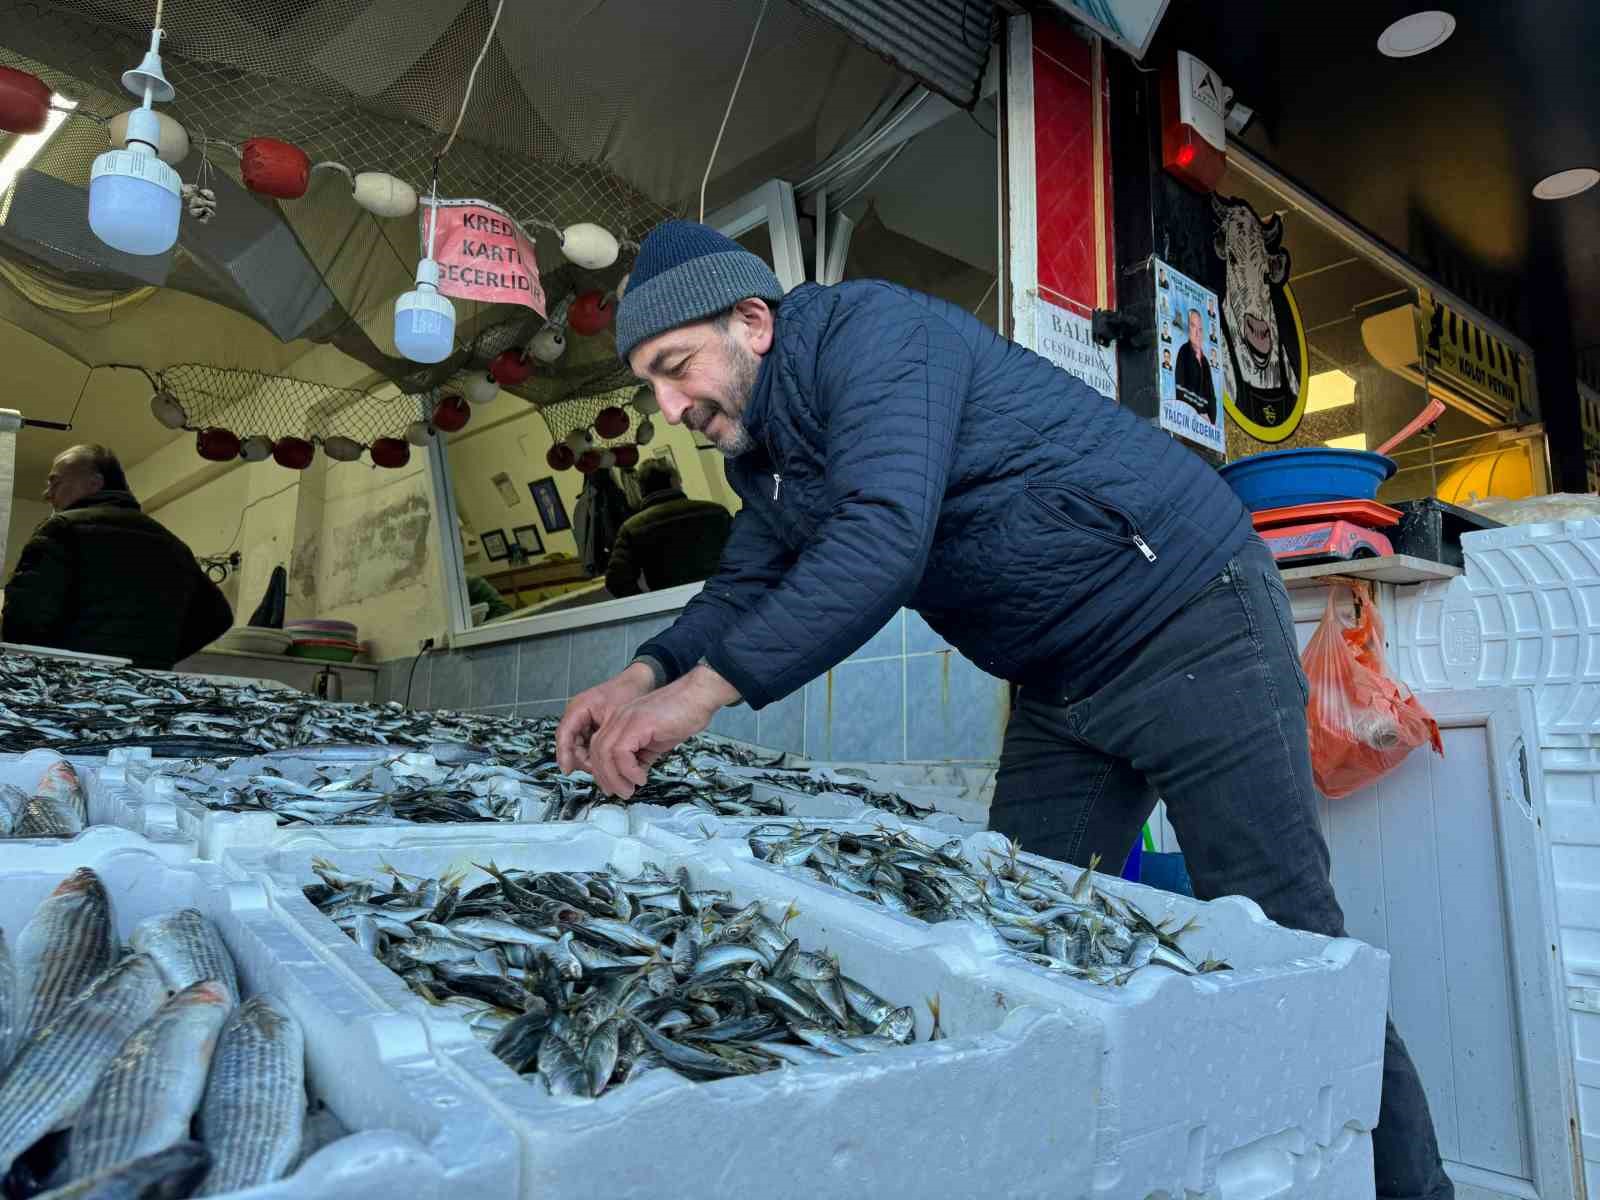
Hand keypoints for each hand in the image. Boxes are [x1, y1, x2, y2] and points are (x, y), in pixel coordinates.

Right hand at [556, 663, 655, 773]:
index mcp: (578, 708)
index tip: (568, 771)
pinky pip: (589, 743)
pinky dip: (598, 753)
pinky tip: (611, 761)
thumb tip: (598, 764)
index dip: (564, 755)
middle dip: (584, 761)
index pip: (564, 735)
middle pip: (572, 745)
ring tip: (609, 769)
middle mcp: (577, 714)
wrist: (641, 680)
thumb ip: (605, 739)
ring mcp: (584, 720)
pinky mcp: (593, 725)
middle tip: (600, 773)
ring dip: (592, 760)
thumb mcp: (616, 716)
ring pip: (581, 747)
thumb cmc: (628, 692)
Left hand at [588, 666, 739, 798]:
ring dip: (615, 777)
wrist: (699, 696)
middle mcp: (618, 718)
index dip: (602, 771)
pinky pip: (621, 752)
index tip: (612, 788)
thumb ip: (642, 756)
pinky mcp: (638, 723)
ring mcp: (626, 718)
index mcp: (620, 721)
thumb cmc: (683, 715)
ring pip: (605, 753)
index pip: (598, 747)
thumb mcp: (656, 741)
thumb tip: (634, 775)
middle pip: (597, 751)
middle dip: (605, 777)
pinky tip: (641, 777)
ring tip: (629, 790)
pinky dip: (628, 770)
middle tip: (620, 793)